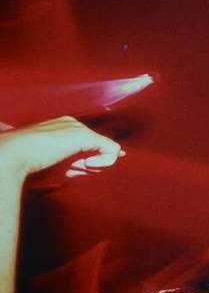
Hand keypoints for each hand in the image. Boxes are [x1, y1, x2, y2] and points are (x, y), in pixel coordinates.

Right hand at [0, 116, 123, 179]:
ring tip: (77, 166)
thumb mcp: (56, 165)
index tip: (87, 167)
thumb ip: (75, 165)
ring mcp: (77, 127)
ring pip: (106, 147)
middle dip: (93, 162)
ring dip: (97, 163)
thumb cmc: (29, 164)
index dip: (94, 157)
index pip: (88, 142)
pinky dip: (105, 161)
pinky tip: (87, 164)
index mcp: (61, 128)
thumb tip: (95, 167)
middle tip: (75, 168)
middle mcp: (71, 124)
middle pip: (97, 146)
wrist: (13, 156)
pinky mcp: (83, 135)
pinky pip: (112, 149)